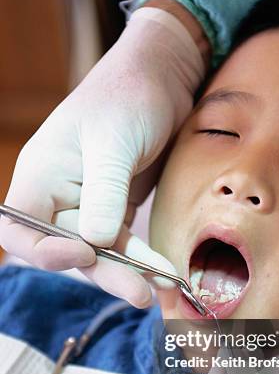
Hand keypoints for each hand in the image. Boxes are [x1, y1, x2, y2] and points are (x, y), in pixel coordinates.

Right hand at [0, 7, 204, 305]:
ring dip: (128, 271)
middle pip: (68, 248)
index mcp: (43, 175)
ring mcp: (90, 203)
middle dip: (103, 271)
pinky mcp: (117, 207)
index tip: (84, 252)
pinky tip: (163, 270)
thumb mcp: (115, 142)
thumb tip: (96, 242)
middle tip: (139, 293)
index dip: (43, 251)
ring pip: (100, 250)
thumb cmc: (129, 96)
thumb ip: (104, 192)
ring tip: (158, 288)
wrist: (162, 81)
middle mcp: (60, 194)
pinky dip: (142, 257)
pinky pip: (124, 241)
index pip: (18, 228)